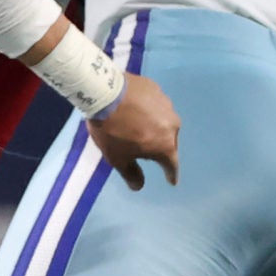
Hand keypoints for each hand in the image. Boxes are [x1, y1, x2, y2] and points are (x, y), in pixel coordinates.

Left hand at [89, 73, 180, 188]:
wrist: (104, 92)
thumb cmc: (112, 130)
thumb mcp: (117, 158)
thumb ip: (131, 173)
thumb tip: (139, 186)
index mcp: (165, 144)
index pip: (172, 164)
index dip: (171, 174)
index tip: (172, 180)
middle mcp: (172, 124)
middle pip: (169, 141)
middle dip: (160, 148)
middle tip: (147, 151)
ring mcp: (166, 104)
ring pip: (163, 121)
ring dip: (155, 127)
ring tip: (139, 127)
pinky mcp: (156, 89)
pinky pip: (155, 105)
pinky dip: (148, 110)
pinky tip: (136, 110)